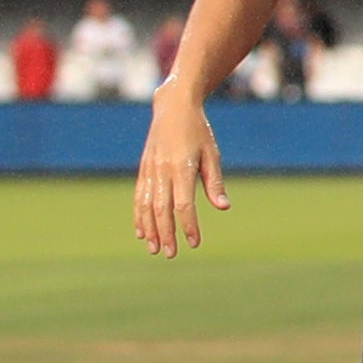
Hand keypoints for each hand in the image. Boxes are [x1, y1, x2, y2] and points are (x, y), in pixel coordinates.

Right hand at [133, 94, 226, 257]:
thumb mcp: (212, 154)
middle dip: (166, 233)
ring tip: (155, 248)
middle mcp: (162, 170)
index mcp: (182, 167)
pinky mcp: (143, 169)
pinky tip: (142, 232)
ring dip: (150, 229)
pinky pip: (139, 197)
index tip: (194, 242)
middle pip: (162, 209)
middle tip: (171, 254)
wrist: (173, 108)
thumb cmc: (199, 132)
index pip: (184, 203)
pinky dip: (139, 216)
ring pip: (146, 205)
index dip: (188, 224)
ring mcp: (150, 170)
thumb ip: (214, 183)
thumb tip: (223, 208)